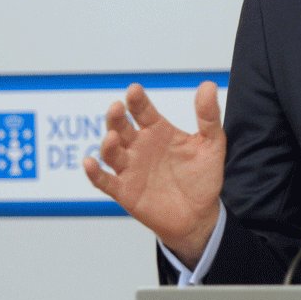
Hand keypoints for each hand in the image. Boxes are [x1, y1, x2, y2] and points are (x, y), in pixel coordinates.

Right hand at [83, 81, 224, 267]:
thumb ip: (208, 116)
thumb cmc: (202, 177)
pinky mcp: (124, 191)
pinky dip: (94, 173)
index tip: (134, 90)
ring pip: (112, 153)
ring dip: (108, 144)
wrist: (199, 214)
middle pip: (122, 127)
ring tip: (113, 137)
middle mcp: (140, 146)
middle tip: (117, 107)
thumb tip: (208, 85)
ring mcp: (130, 168)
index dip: (138, 101)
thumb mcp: (211, 143)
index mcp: (159, 131)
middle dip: (117, 117)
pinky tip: (89, 163)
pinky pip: (104, 181)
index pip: (143, 111)